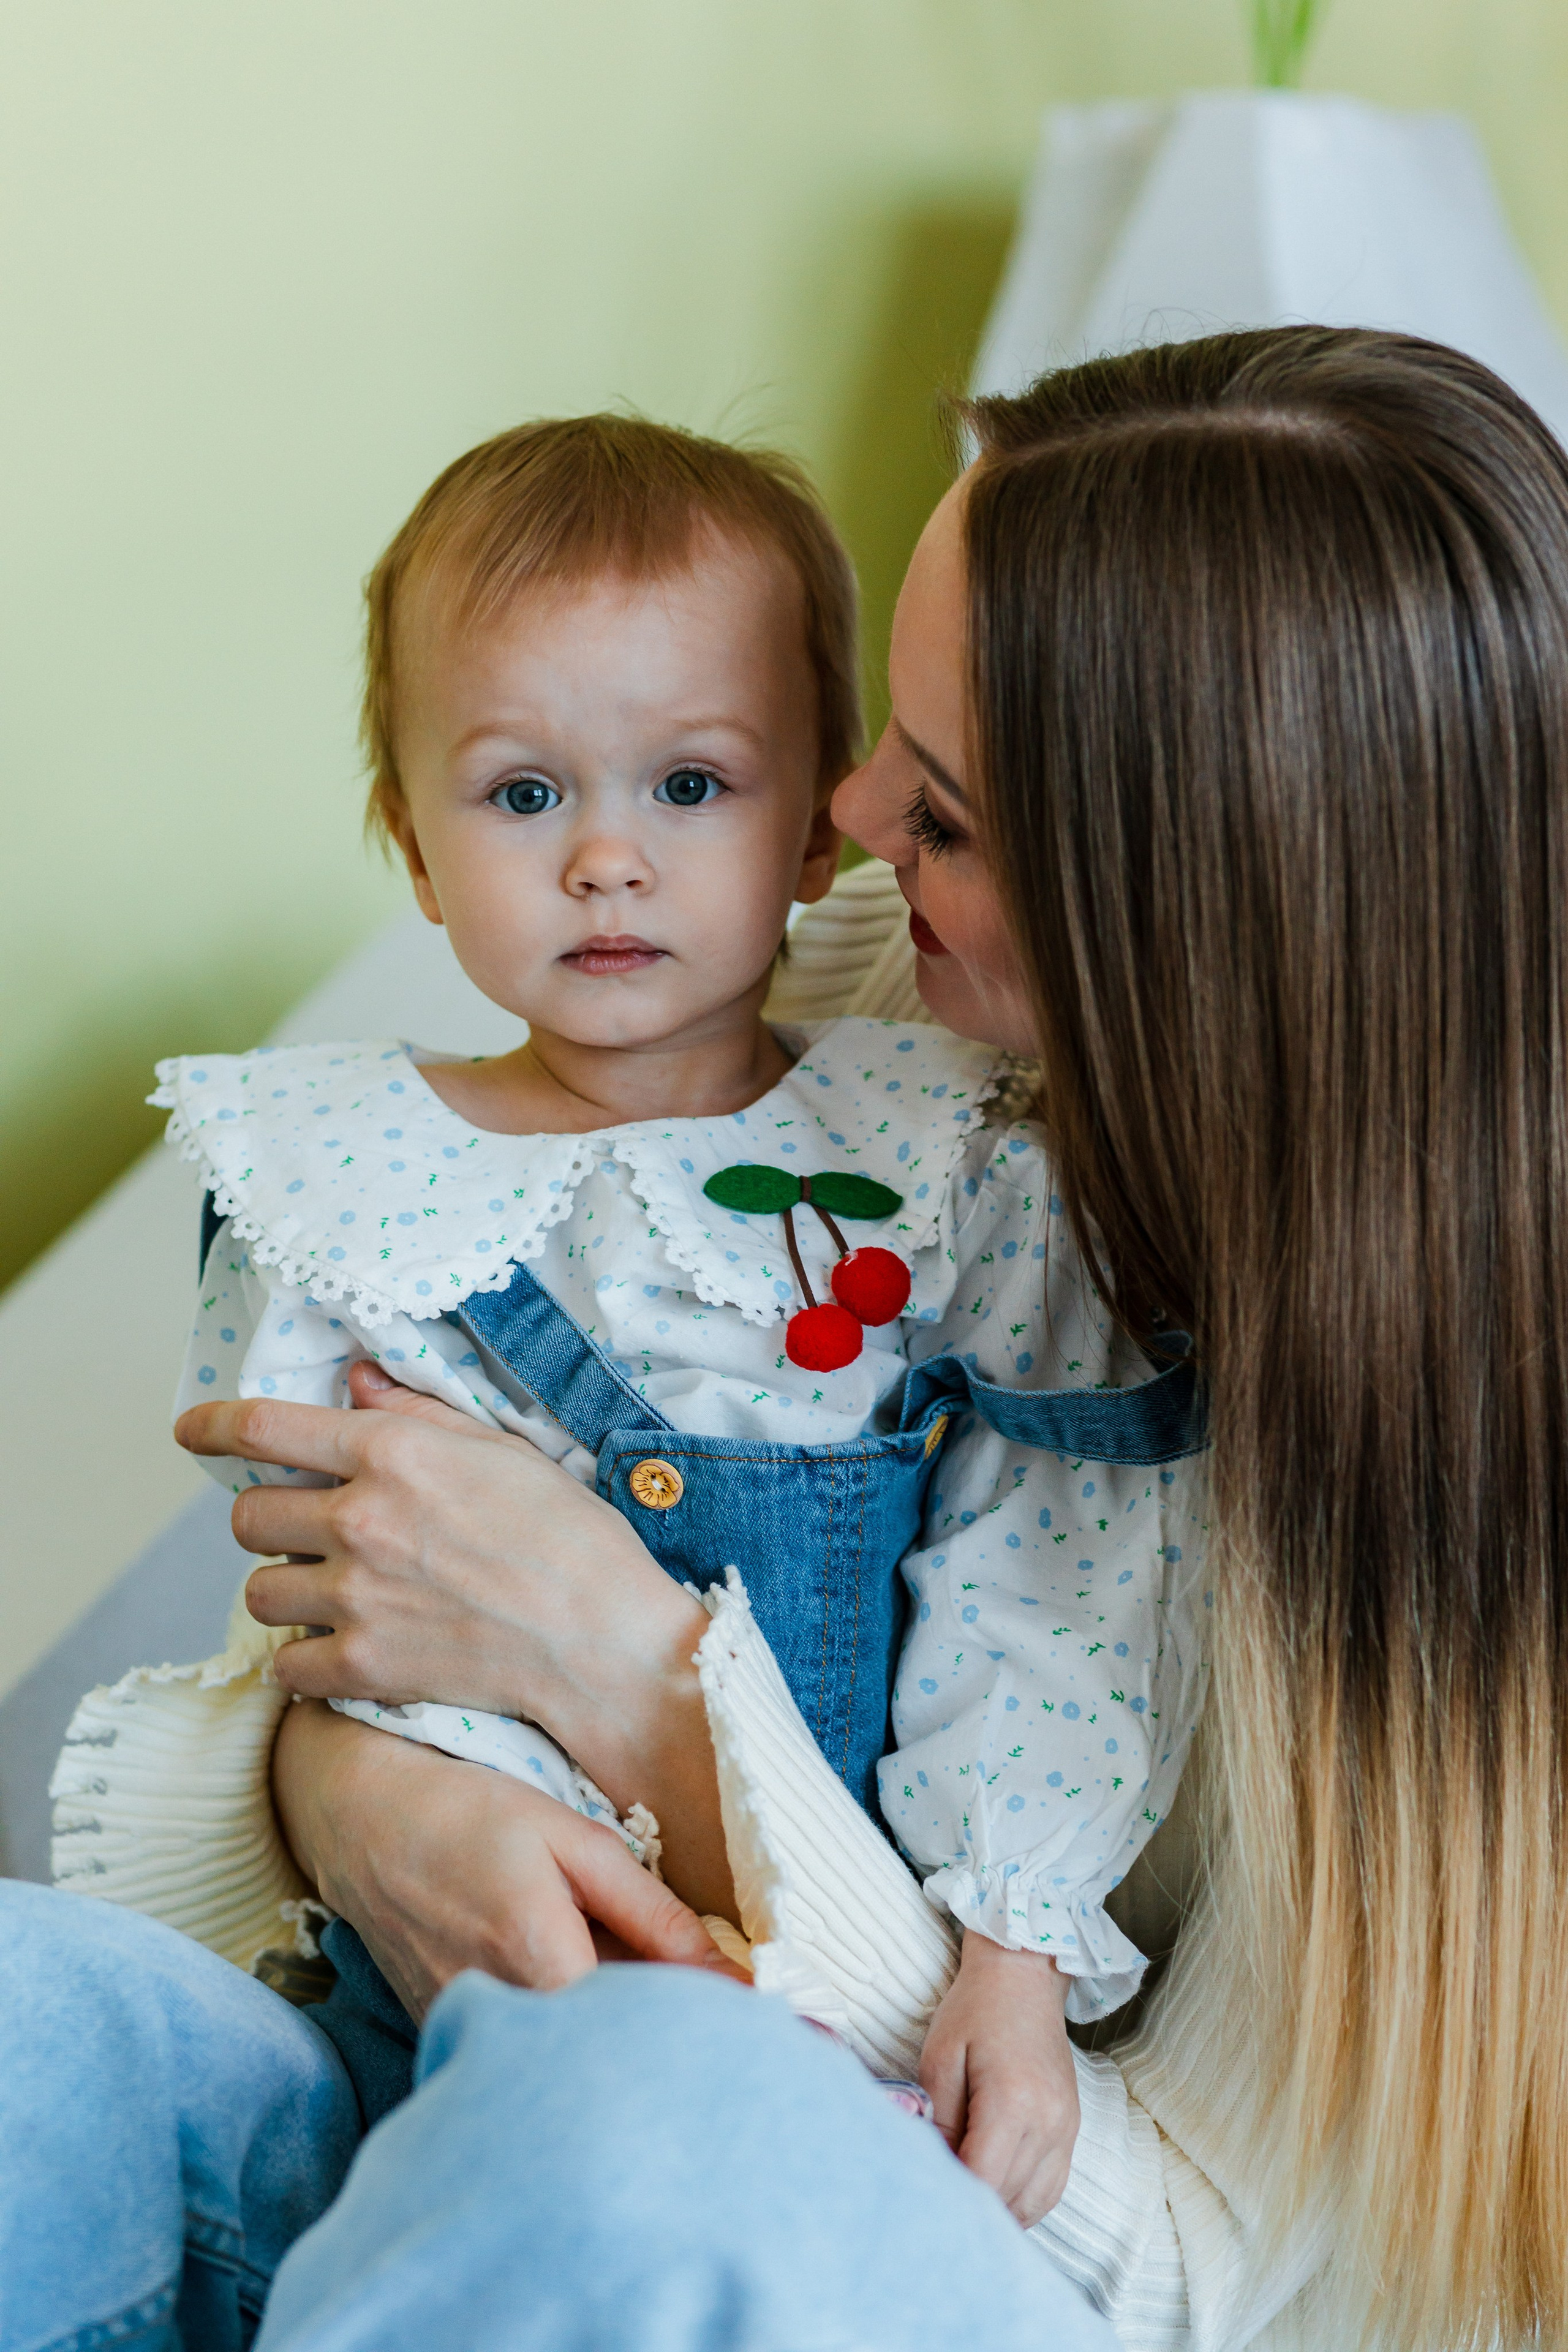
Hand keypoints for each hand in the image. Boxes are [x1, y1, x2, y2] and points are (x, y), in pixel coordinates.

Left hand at [177, 1365, 735, 1920]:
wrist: (602, 1642)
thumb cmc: (570, 1538)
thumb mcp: (503, 1449)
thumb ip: (418, 1412)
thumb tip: (354, 1383)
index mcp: (391, 1452)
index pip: (263, 1427)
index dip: (212, 1425)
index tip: (190, 1431)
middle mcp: (359, 1518)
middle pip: (248, 1514)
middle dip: (269, 1518)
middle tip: (309, 1529)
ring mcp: (353, 1596)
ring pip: (258, 1589)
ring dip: (286, 1587)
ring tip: (331, 1592)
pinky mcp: (360, 1666)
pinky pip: (285, 1663)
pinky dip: (306, 1659)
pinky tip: (346, 1648)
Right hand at [272, 1696, 744, 2021]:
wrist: (361, 1821)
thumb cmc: (470, 1813)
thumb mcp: (573, 1841)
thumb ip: (652, 1913)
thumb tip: (733, 1973)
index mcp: (543, 1962)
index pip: (653, 2029)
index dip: (723, 2039)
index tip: (799, 2041)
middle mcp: (505, 2016)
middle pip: (620, 2058)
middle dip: (691, 2053)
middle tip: (773, 2040)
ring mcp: (472, 2037)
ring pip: (580, 2058)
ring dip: (640, 2045)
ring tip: (701, 2028)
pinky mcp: (455, 2038)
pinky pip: (541, 2051)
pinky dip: (588, 2037)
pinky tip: (621, 2012)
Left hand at [919, 1931, 1079, 2226]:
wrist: (1024, 1977)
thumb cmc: (975, 2011)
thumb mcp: (940, 2058)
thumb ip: (936, 2120)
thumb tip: (932, 2170)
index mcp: (1012, 2101)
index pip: (983, 2179)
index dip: (951, 2196)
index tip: (923, 2193)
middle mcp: (1048, 2122)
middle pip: (1007, 2197)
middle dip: (971, 2205)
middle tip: (936, 2196)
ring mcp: (1066, 2129)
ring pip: (1033, 2203)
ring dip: (998, 2210)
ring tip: (964, 2197)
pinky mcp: (1072, 2129)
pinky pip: (1051, 2189)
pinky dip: (1023, 2201)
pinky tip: (996, 2193)